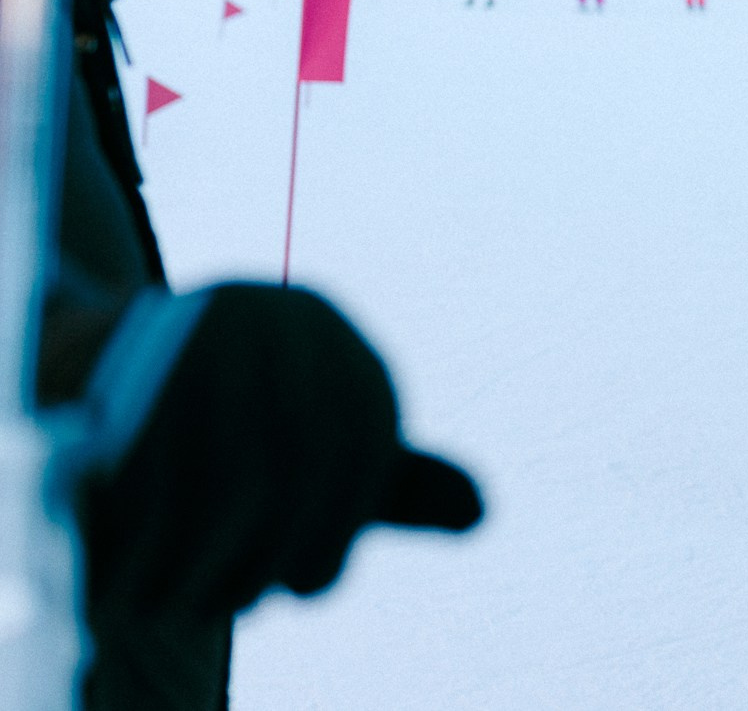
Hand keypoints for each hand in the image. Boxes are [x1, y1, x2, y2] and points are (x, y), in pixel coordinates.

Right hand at [80, 284, 482, 617]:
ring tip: (179, 605)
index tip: (306, 579)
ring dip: (200, 564)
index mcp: (327, 339)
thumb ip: (396, 486)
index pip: (362, 441)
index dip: (337, 526)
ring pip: (224, 474)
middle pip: (296, 461)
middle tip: (240, 603)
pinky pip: (138, 467)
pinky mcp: (107, 362)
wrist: (92, 378)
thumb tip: (478, 512)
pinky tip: (125, 581)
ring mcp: (188, 331)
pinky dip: (135, 536)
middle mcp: (267, 318)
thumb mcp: (318, 455)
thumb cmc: (232, 433)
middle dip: (269, 553)